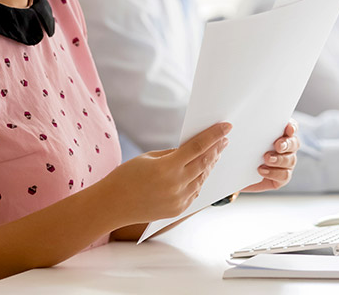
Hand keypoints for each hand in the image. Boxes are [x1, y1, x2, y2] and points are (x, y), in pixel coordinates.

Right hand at [106, 122, 230, 223]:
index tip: (226, 126)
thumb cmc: (126, 176)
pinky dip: (201, 179)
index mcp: (167, 167)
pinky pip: (195, 192)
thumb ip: (172, 154)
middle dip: (217, 149)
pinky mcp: (177, 210)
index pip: (198, 147)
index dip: (214, 135)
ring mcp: (178, 200)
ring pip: (202, 178)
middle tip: (225, 139)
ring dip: (211, 164)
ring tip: (216, 153)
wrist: (112, 205)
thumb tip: (192, 149)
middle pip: (204, 162)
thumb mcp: (149, 157)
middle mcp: (175, 185)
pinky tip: (203, 170)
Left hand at [241, 120, 299, 192]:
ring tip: (267, 158)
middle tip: (277, 145)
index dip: (291, 126)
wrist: (235, 170)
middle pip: (294, 143)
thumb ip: (242, 130)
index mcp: (279, 133)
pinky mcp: (281, 177)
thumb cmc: (241, 149)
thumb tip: (229, 124)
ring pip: (291, 159)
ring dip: (280, 159)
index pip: (291, 126)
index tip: (288, 128)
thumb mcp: (241, 137)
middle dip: (287, 144)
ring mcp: (286, 162)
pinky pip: (284, 175)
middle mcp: (286, 147)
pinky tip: (262, 170)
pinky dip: (274, 173)